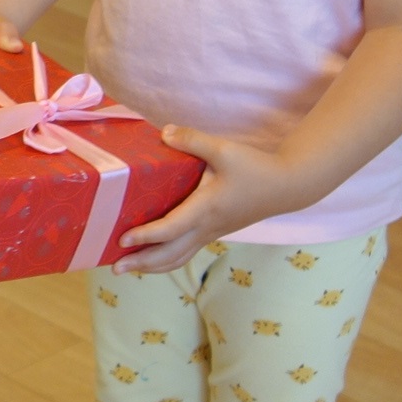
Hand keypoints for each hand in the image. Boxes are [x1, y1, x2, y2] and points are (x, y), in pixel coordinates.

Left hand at [112, 126, 306, 274]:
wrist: (287, 186)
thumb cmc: (256, 168)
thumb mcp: (224, 149)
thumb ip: (193, 140)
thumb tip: (164, 132)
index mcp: (205, 208)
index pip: (170, 229)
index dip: (146, 236)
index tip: (123, 239)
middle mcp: (206, 226)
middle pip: (169, 254)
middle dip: (141, 262)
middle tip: (114, 267)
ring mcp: (211, 233)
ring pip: (178, 258)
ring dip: (152, 265)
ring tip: (128, 268)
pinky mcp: (215, 232)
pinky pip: (186, 252)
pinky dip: (167, 259)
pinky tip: (153, 257)